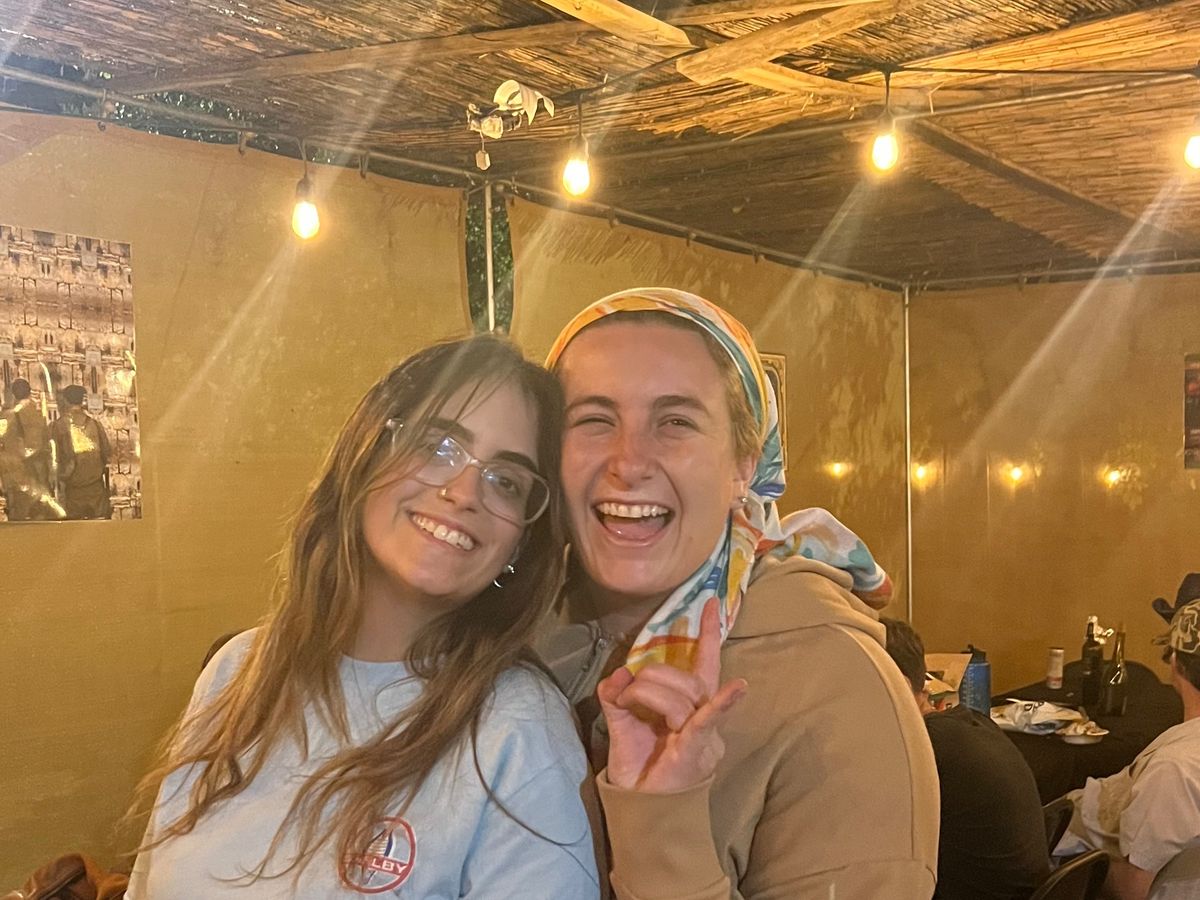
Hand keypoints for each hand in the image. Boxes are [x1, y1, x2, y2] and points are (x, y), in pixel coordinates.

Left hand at [598, 599, 747, 792]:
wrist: (639, 810)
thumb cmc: (638, 768)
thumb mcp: (622, 724)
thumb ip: (617, 696)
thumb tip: (618, 674)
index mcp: (691, 709)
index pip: (703, 665)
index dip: (708, 634)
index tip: (709, 603)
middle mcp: (704, 718)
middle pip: (687, 679)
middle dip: (653, 676)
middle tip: (628, 689)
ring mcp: (704, 735)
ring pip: (683, 694)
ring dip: (650, 692)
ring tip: (628, 702)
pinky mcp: (697, 749)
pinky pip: (708, 721)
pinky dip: (721, 704)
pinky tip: (736, 688)